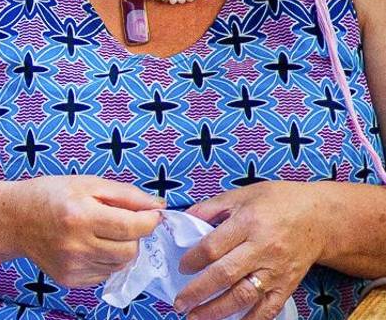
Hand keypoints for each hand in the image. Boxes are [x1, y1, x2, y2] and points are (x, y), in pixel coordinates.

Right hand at [13, 175, 162, 287]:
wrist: (14, 219)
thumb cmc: (50, 195)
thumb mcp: (87, 184)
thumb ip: (126, 195)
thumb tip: (158, 207)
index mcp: (80, 216)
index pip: (132, 227)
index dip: (149, 221)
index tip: (151, 215)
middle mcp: (76, 245)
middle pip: (130, 250)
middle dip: (133, 236)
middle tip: (119, 223)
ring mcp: (72, 265)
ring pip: (119, 264)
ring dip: (119, 249)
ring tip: (100, 233)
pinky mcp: (69, 279)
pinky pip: (104, 274)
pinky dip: (104, 261)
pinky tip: (87, 246)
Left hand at [174, 182, 324, 319]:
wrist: (321, 218)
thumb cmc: (279, 202)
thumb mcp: (242, 194)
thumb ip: (211, 208)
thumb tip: (184, 220)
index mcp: (248, 223)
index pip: (213, 247)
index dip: (192, 260)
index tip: (181, 267)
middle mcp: (262, 249)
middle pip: (225, 274)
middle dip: (198, 291)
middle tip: (179, 303)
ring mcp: (276, 270)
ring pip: (244, 295)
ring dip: (217, 310)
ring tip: (196, 317)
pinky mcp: (287, 285)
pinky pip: (268, 308)